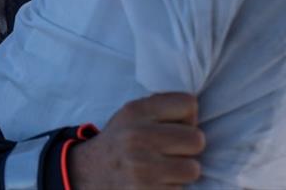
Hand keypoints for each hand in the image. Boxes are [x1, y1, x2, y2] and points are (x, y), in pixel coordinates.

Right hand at [68, 92, 204, 189]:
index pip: (188, 103)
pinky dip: (171, 188)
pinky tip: (155, 182)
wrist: (89, 172)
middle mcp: (136, 136)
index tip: (174, 127)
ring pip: (193, 169)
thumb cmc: (120, 141)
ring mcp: (141, 168)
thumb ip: (161, 108)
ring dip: (182, 172)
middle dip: (188, 147)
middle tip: (171, 151)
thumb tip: (196, 115)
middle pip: (196, 139)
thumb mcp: (132, 115)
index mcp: (135, 111)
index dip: (187, 117)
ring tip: (163, 168)